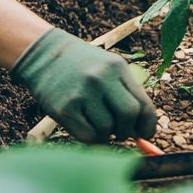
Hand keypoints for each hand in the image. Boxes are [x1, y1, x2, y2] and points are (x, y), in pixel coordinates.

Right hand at [10, 28, 157, 143]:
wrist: (44, 54)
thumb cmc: (83, 66)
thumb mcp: (108, 68)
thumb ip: (126, 94)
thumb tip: (143, 133)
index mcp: (117, 68)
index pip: (144, 104)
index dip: (148, 125)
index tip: (145, 134)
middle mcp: (101, 78)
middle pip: (128, 116)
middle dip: (128, 131)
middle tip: (120, 132)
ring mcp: (81, 93)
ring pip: (107, 130)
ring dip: (106, 135)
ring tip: (97, 123)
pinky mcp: (63, 109)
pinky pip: (87, 137)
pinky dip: (91, 138)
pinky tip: (86, 126)